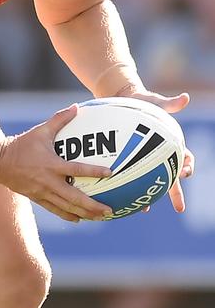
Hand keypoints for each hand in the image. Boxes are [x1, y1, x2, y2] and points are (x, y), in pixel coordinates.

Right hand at [0, 105, 112, 222]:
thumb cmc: (22, 144)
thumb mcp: (41, 131)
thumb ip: (59, 119)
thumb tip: (76, 107)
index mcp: (52, 164)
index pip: (77, 169)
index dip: (94, 172)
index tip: (110, 173)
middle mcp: (49, 181)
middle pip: (74, 197)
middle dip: (93, 205)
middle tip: (109, 210)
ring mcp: (43, 192)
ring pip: (67, 207)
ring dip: (84, 213)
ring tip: (100, 217)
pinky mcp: (37, 198)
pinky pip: (55, 209)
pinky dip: (68, 215)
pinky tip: (79, 218)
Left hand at [117, 89, 194, 212]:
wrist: (125, 100)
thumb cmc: (143, 101)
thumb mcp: (156, 101)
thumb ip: (169, 103)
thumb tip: (185, 98)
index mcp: (170, 144)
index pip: (185, 158)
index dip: (187, 166)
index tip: (186, 172)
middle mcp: (159, 155)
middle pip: (171, 178)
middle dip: (175, 193)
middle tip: (179, 207)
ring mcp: (144, 159)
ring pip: (150, 182)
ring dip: (149, 196)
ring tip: (144, 209)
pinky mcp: (129, 159)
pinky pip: (128, 175)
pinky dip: (127, 187)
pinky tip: (120, 198)